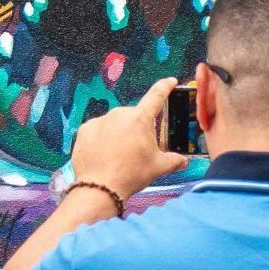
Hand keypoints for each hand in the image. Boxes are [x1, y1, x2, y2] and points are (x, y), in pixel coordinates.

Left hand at [70, 77, 189, 203]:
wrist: (101, 187)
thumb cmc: (131, 175)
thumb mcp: (158, 167)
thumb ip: (174, 160)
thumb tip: (183, 162)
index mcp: (141, 119)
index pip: (157, 95)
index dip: (165, 87)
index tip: (169, 81)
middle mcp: (120, 114)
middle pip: (134, 117)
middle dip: (137, 129)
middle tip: (137, 150)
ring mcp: (101, 121)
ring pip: (115, 124)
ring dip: (119, 134)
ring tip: (119, 156)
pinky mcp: (85, 129)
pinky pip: (98, 130)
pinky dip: (102, 140)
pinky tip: (104, 154)